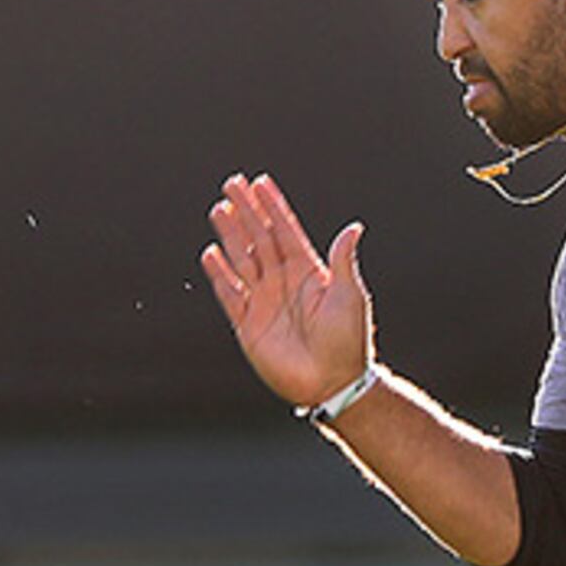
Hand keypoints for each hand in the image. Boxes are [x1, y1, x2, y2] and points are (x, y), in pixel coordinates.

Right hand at [200, 173, 370, 409]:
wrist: (332, 384)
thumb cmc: (348, 341)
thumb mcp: (350, 297)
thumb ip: (343, 261)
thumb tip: (354, 228)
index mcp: (309, 273)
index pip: (286, 231)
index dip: (273, 207)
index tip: (260, 182)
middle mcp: (283, 283)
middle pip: (260, 238)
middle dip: (247, 211)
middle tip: (232, 184)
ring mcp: (264, 301)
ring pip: (242, 259)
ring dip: (231, 235)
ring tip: (220, 209)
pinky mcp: (248, 324)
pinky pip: (229, 294)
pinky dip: (220, 274)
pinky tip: (211, 253)